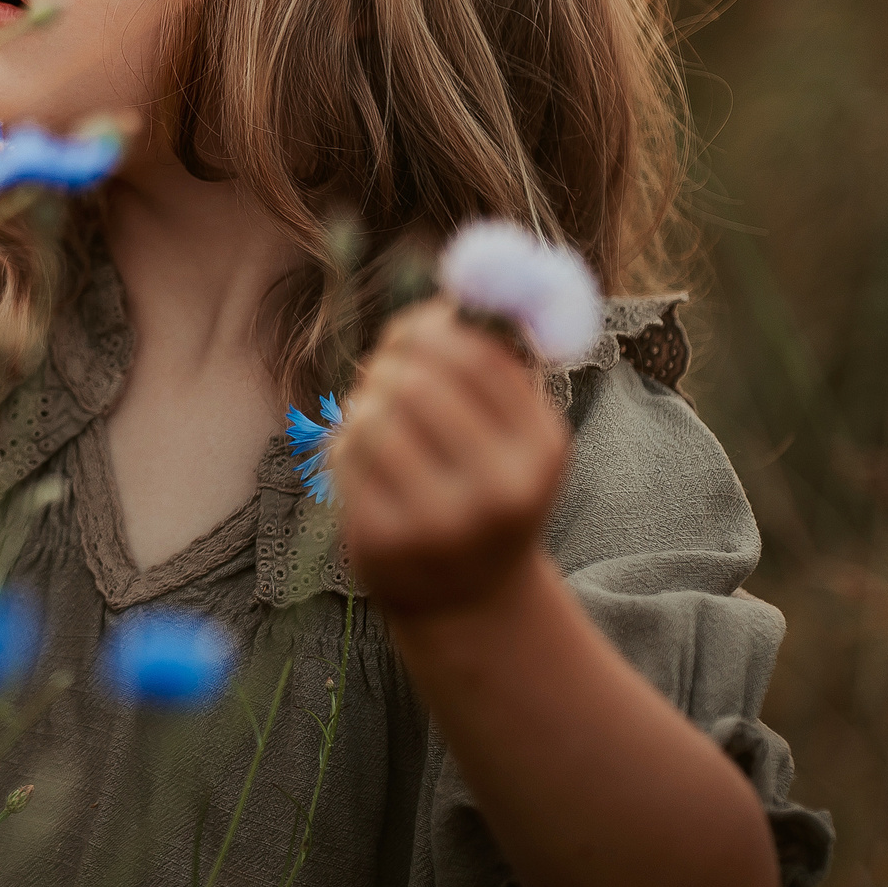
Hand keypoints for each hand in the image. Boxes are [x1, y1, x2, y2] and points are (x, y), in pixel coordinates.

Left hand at [332, 297, 570, 616]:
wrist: (469, 598)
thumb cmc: (487, 488)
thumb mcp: (516, 435)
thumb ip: (496, 364)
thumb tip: (461, 288)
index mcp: (541, 448)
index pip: (476, 357)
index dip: (430, 327)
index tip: (411, 328)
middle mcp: (499, 489)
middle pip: (418, 384)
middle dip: (391, 364)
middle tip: (384, 369)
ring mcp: (440, 522)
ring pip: (373, 416)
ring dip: (365, 404)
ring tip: (376, 418)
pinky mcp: (385, 542)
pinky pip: (346, 457)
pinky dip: (346, 446)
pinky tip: (365, 463)